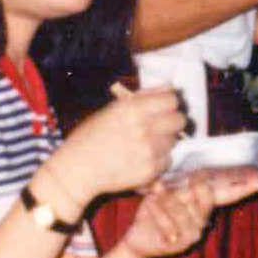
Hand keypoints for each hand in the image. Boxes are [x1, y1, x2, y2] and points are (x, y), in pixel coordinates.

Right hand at [47, 82, 188, 208]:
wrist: (78, 168)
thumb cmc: (91, 135)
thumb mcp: (113, 109)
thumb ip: (144, 97)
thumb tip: (170, 87)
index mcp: (134, 109)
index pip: (172, 100)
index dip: (168, 104)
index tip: (163, 109)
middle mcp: (145, 128)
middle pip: (179, 120)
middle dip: (171, 122)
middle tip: (158, 127)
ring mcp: (149, 151)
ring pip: (174, 141)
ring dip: (164, 141)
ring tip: (144, 144)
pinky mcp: (150, 170)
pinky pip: (167, 161)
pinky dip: (158, 159)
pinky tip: (141, 158)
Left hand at [118, 168, 257, 257]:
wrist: (138, 237)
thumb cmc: (155, 211)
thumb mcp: (168, 191)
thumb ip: (182, 181)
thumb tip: (196, 167)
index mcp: (202, 206)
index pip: (227, 194)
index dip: (243, 187)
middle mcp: (202, 221)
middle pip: (208, 199)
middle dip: (196, 187)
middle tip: (187, 176)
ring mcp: (193, 235)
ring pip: (184, 211)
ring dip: (167, 200)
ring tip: (156, 190)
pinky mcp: (179, 245)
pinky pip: (169, 224)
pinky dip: (157, 212)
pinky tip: (149, 206)